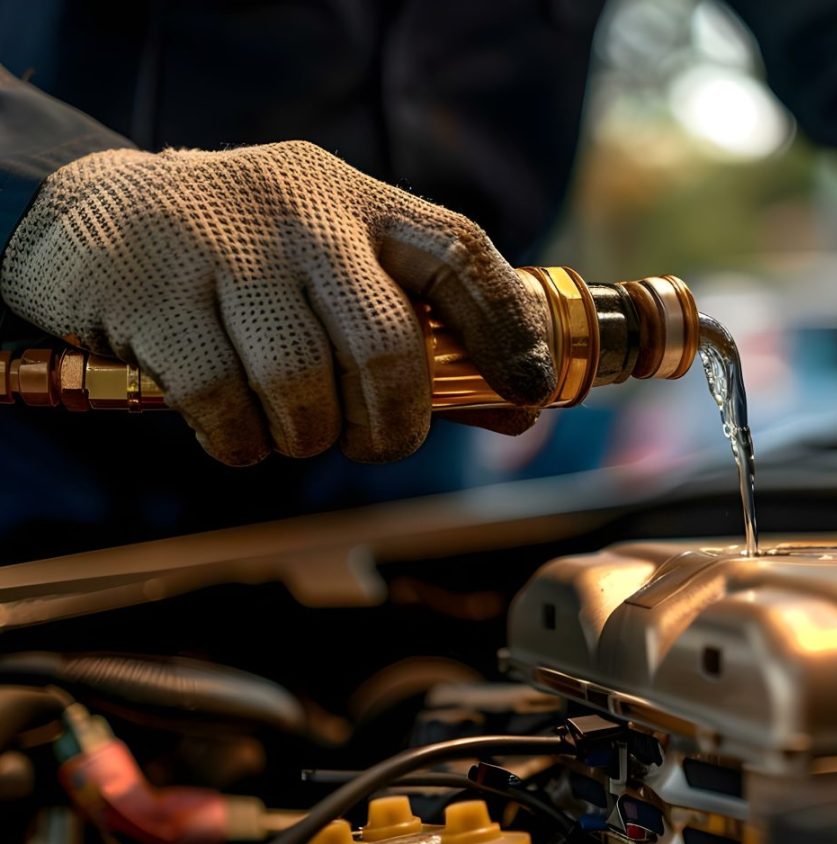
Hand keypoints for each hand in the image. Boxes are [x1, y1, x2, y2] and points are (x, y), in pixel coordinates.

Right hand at [0, 141, 553, 464]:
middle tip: (379, 442)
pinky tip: (241, 434)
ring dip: (312, 436)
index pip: (458, 253)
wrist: (98, 215)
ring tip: (298, 430)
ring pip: (302, 382)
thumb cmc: (248, 256)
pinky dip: (243, 442)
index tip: (532, 388)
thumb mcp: (336, 260)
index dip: (509, 328)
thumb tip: (521, 404)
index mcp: (358, 201)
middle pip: (386, 342)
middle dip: (395, 422)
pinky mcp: (150, 291)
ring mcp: (220, 246)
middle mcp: (298, 213)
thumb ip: (422, 325)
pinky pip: (221, 400)